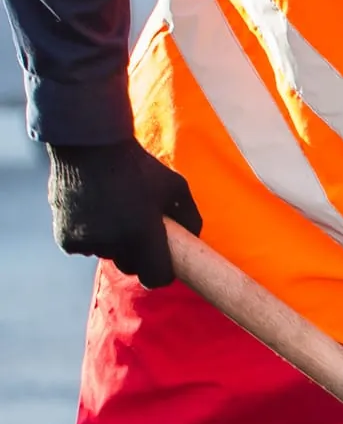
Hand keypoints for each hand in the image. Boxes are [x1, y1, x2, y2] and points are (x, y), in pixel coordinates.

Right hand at [46, 139, 201, 288]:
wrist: (89, 145)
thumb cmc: (138, 166)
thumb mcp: (175, 186)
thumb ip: (191, 217)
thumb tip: (196, 240)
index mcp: (143, 235)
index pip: (156, 279)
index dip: (161, 272)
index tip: (161, 260)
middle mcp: (115, 243)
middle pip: (131, 267)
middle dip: (136, 254)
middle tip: (135, 229)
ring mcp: (88, 242)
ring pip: (107, 255)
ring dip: (111, 243)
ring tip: (112, 214)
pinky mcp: (66, 238)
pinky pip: (83, 248)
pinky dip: (87, 237)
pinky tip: (90, 213)